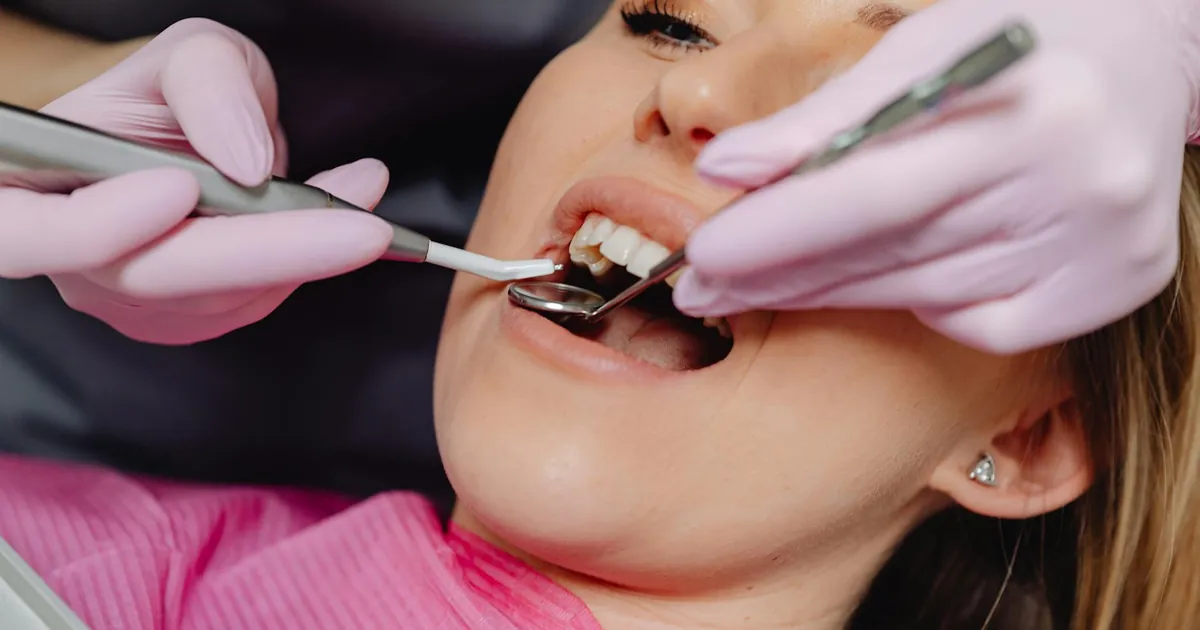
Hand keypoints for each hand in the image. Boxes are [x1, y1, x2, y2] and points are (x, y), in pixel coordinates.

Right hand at [0, 19, 393, 343]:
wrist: (180, 133)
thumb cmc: (166, 95)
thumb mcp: (191, 55)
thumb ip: (210, 84)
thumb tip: (244, 160)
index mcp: (27, 183)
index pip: (26, 233)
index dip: (96, 227)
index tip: (179, 186)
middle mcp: (65, 256)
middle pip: (153, 276)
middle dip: (267, 250)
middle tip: (360, 226)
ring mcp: (120, 297)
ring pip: (214, 298)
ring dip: (303, 251)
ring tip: (361, 189)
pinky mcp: (178, 319)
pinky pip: (246, 305)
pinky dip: (305, 265)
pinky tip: (340, 219)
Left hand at [672, 0, 1199, 353]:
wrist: (1145, 52)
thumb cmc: (1013, 40)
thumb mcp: (917, 50)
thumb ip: (823, 118)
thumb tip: (723, 170)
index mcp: (1030, 106)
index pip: (875, 189)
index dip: (779, 230)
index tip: (701, 255)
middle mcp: (1080, 184)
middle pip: (893, 252)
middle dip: (781, 274)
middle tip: (703, 288)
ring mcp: (1106, 246)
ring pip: (925, 294)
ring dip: (827, 295)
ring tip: (754, 290)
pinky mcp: (1117, 285)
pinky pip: (984, 324)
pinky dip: (918, 307)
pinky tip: (878, 282)